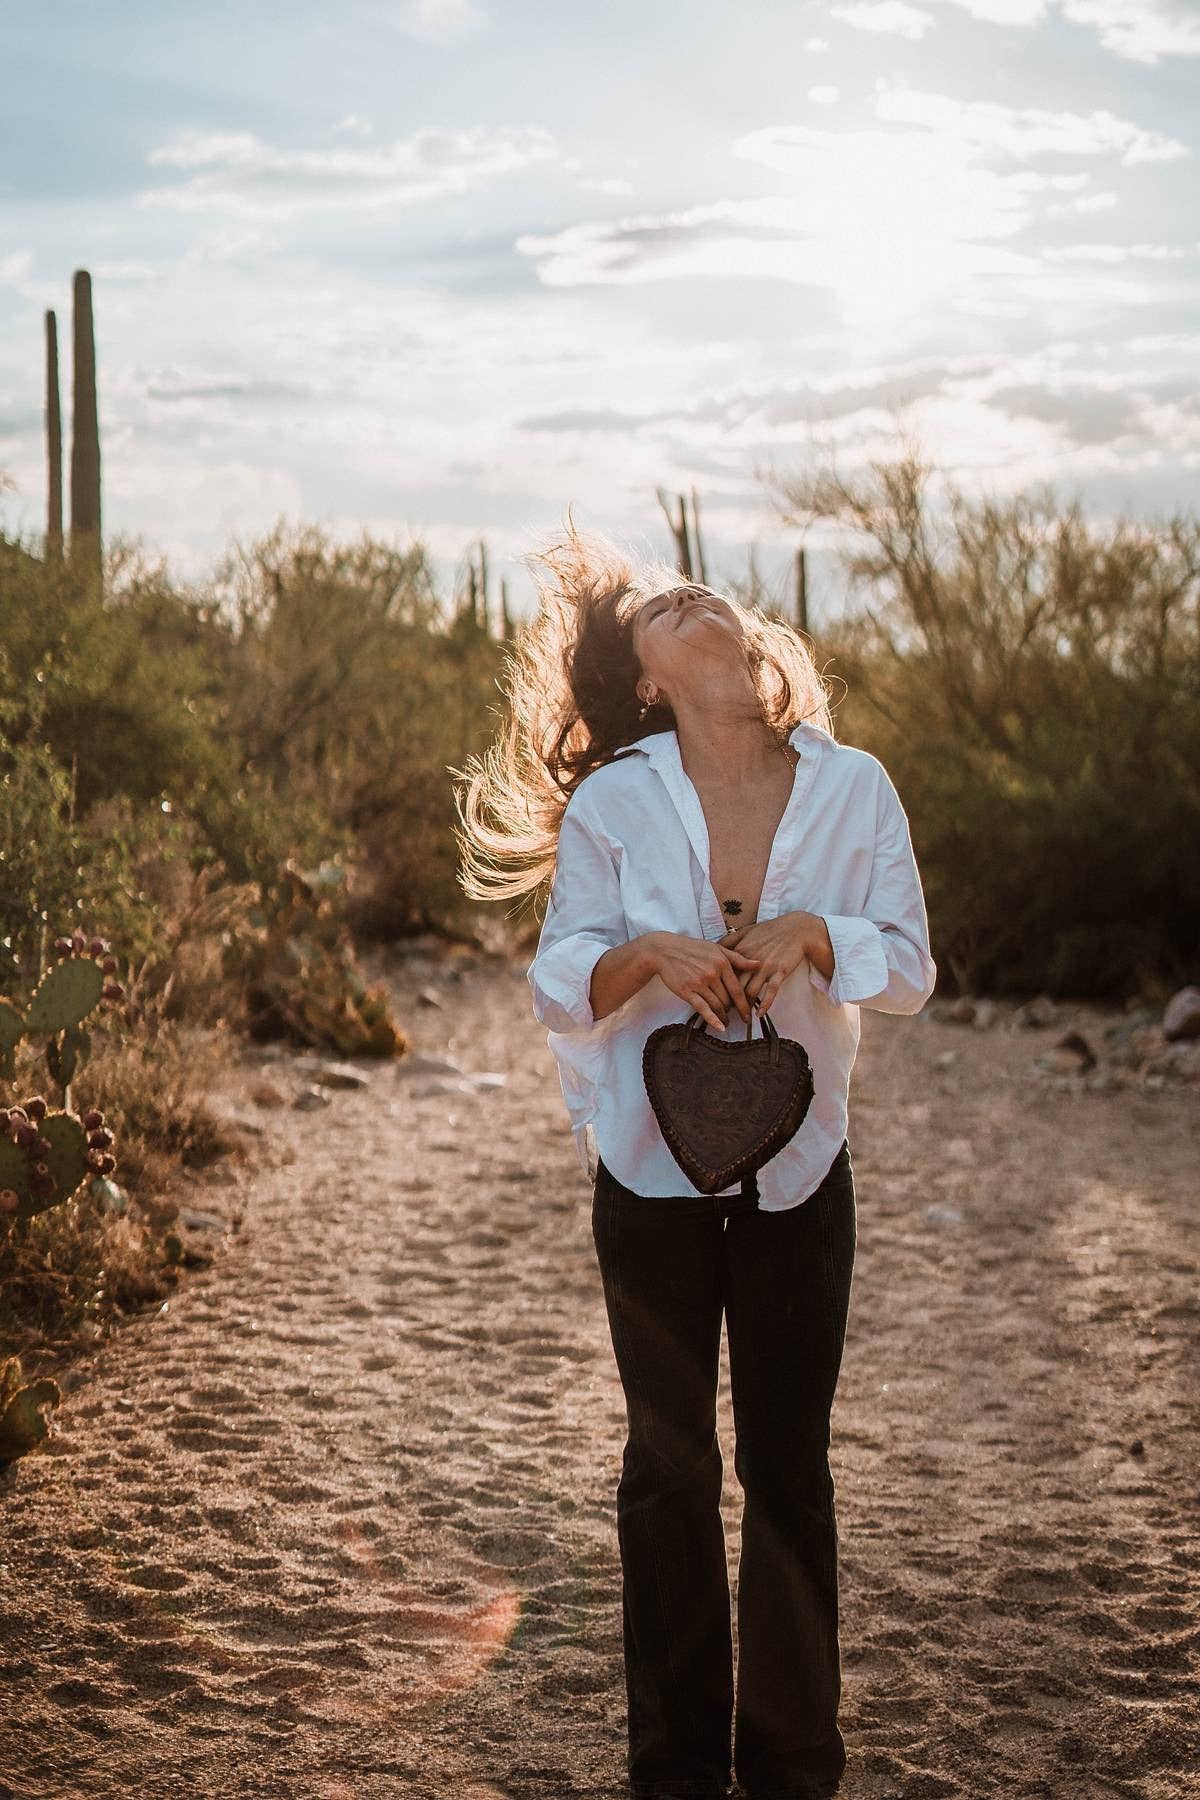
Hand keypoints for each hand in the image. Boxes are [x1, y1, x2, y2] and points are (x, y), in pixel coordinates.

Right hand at [647, 931, 762, 1033]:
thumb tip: (759, 964)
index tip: (748, 1014)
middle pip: (728, 1000)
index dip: (744, 1004)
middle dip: (732, 1010)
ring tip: (725, 1021)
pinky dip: (713, 1020)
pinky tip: (720, 1027)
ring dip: (723, 1016)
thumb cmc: (692, 948)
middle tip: (734, 1017)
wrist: (665, 950)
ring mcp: (699, 983)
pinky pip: (703, 1009)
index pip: (737, 989)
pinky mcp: (687, 991)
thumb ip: (738, 958)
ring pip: (717, 1005)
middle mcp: (712, 973)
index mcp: (722, 963)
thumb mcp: (717, 948)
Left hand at [718, 911, 830, 1015]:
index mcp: (740, 951)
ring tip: (742, 1017)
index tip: (716, 998)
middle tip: (726, 1014)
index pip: (724, 974)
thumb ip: (729, 941)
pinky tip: (759, 1014)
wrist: (796, 929)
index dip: (719, 987)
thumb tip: (713, 949)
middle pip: (735, 986)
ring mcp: (766, 967)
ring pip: (751, 992)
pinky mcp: (780, 971)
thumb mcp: (746, 931)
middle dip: (730, 1002)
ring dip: (746, 1007)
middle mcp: (750, 961)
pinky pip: (771, 991)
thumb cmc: (770, 930)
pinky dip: (765, 1004)